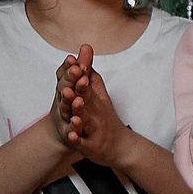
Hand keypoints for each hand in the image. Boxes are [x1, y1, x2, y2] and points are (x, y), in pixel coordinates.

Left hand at [58, 45, 135, 168]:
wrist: (121, 146)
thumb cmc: (105, 118)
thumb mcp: (98, 92)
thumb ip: (88, 71)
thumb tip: (85, 47)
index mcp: (92, 101)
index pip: (85, 86)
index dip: (80, 75)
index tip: (75, 63)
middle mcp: (92, 113)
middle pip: (86, 101)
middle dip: (80, 91)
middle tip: (77, 80)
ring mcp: (92, 130)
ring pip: (84, 121)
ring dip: (80, 113)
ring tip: (76, 104)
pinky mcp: (90, 146)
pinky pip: (82, 142)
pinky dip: (78, 139)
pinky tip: (72, 135)